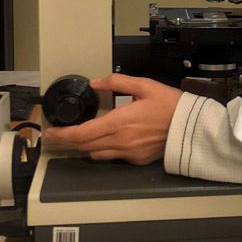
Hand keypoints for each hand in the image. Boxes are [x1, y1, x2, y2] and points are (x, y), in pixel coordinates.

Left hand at [43, 74, 182, 164]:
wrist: (191, 127)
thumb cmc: (170, 105)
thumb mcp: (144, 85)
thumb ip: (117, 82)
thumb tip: (96, 82)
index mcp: (119, 122)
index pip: (82, 133)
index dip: (62, 134)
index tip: (50, 132)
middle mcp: (120, 141)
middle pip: (84, 146)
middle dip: (66, 141)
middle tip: (55, 136)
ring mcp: (128, 153)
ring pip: (96, 154)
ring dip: (84, 146)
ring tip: (77, 137)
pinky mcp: (136, 160)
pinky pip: (112, 157)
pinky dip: (103, 150)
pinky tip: (104, 141)